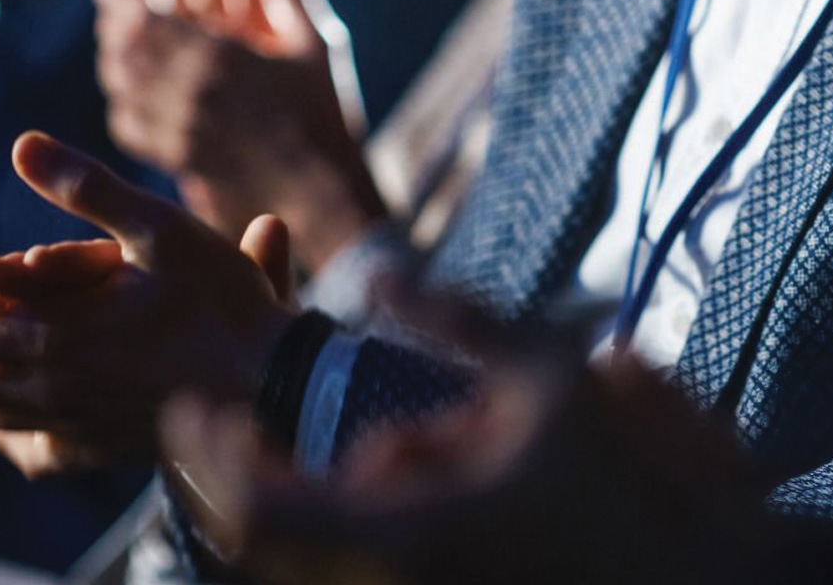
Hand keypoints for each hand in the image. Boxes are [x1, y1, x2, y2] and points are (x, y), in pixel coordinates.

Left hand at [0, 131, 299, 472]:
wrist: (276, 388)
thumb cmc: (223, 305)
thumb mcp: (159, 227)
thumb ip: (86, 186)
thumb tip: (20, 144)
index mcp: (49, 337)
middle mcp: (48, 390)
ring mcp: (71, 424)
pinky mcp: (96, 445)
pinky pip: (22, 441)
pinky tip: (12, 389)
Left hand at [94, 0, 387, 267]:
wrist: (320, 187)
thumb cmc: (324, 110)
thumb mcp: (316, 41)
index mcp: (220, 55)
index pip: (148, 16)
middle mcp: (190, 89)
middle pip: (126, 46)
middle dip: (112, 20)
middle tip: (107, 5)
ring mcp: (179, 126)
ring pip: (121, 84)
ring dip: (112, 58)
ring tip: (112, 43)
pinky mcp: (177, 157)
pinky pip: (129, 125)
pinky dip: (120, 102)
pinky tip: (124, 92)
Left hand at [160, 328, 770, 584]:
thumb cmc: (635, 485)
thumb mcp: (550, 378)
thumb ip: (457, 322)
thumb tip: (378, 277)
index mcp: (404, 530)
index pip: (255, 505)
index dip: (210, 456)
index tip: (196, 407)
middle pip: (266, 546)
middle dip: (240, 479)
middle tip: (230, 425)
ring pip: (314, 565)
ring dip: (311, 508)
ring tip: (397, 455)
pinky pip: (364, 574)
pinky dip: (356, 532)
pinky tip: (419, 487)